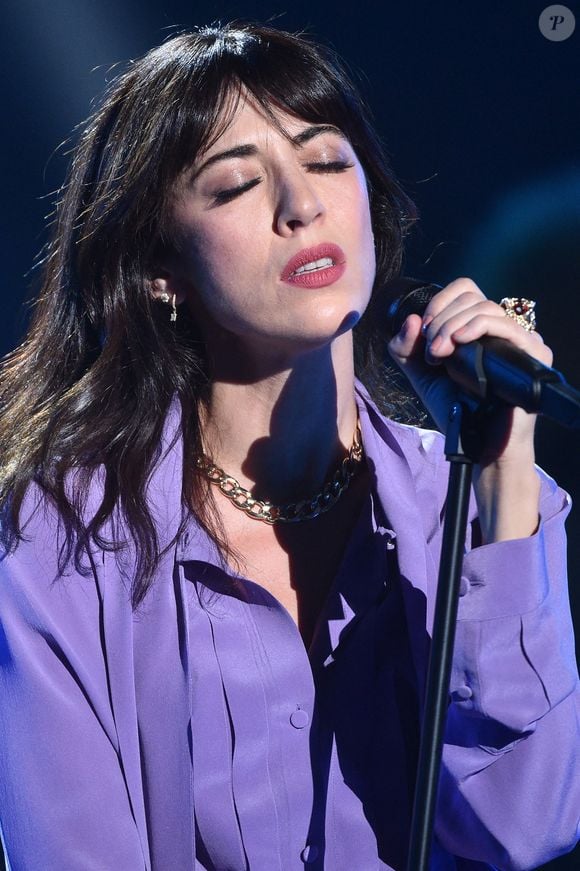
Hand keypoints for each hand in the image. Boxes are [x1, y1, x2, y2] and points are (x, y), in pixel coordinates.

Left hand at [387, 278, 551, 540]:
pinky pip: (507, 326)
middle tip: (431, 351)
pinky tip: (459, 344)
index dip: (439, 302)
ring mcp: (520, 339)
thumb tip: (411, 320)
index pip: (465, 290)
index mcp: (478, 328)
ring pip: (486, 308)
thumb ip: (406, 349)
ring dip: (452, 326)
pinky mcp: (534, 352)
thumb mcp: (422, 375)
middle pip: (472, 297)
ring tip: (439, 354)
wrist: (480, 444)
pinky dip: (477, 328)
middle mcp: (502, 328)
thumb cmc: (458, 409)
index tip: (423, 331)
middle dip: (441, 321)